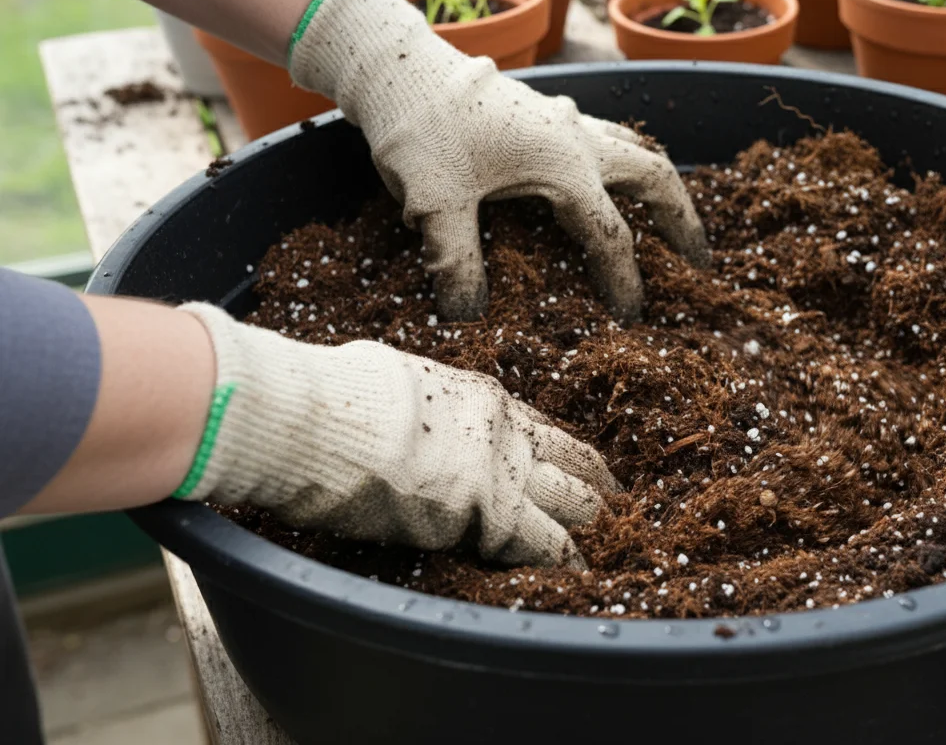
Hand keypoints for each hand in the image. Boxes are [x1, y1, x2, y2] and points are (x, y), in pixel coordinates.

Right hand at [177, 304, 617, 568]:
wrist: (320, 419)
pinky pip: (543, 542)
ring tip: (608, 548)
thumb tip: (400, 408)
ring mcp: (502, 470)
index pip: (541, 430)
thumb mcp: (394, 382)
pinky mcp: (488, 513)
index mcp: (480, 398)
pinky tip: (581, 575)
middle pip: (571, 462)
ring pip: (572, 501)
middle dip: (593, 489)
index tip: (582, 470)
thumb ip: (420, 405)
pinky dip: (565, 560)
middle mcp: (504, 431)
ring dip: (589, 526)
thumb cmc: (336, 398)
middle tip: (613, 510)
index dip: (564, 455)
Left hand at [288, 0, 709, 322]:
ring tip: (667, 217)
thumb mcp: (435, 203)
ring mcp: (563, 118)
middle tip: (698, 260)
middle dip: (680, 220)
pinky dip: (620, 163)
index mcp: (565, 165)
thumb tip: (466, 315)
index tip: (631, 316)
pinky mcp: (543, 110)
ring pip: (634, 148)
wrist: (395, 64)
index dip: (624, 281)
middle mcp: (577, 138)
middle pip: (654, 177)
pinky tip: (604, 180)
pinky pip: (603, 136)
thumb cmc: (420, 129)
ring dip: (656, 185)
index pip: (611, 236)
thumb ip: (458, 261)